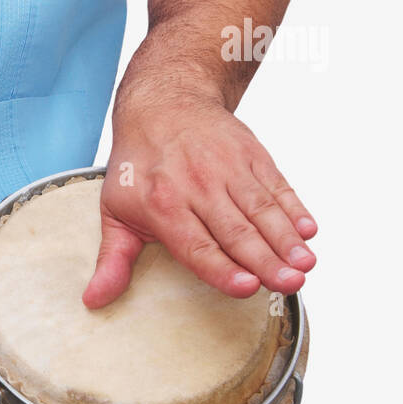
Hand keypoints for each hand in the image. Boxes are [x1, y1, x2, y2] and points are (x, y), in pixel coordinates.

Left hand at [83, 91, 317, 307]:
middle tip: (290, 283)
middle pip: (236, 231)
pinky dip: (294, 207)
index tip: (245, 287)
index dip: (221, 267)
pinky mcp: (251, 155)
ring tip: (306, 264)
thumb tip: (93, 300)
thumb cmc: (137, 166)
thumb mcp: (114, 209)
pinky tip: (309, 230)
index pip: (195, 244)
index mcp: (161, 204)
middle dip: (266, 259)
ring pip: (261, 209)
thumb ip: (112, 259)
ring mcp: (228, 168)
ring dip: (286, 238)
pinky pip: (277, 186)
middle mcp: (197, 185)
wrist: (163, 103)